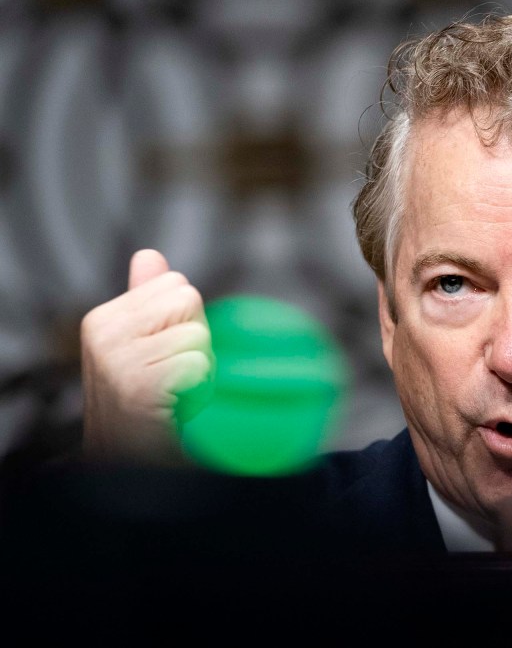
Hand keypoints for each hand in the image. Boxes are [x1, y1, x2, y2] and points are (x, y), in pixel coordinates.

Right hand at [81, 249, 213, 463]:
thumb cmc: (150, 408)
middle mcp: (102, 333)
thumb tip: (150, 255)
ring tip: (174, 395)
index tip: (165, 359)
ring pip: (197, 334)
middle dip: (196, 340)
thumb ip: (148, 300)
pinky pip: (198, 364)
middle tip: (173, 379)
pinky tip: (176, 409)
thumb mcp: (145, 347)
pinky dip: (199, 390)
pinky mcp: (138, 384)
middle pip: (188, 299)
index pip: (177, 284)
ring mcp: (117, 359)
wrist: (132, 467)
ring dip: (199, 368)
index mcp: (104, 318)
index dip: (185, 324)